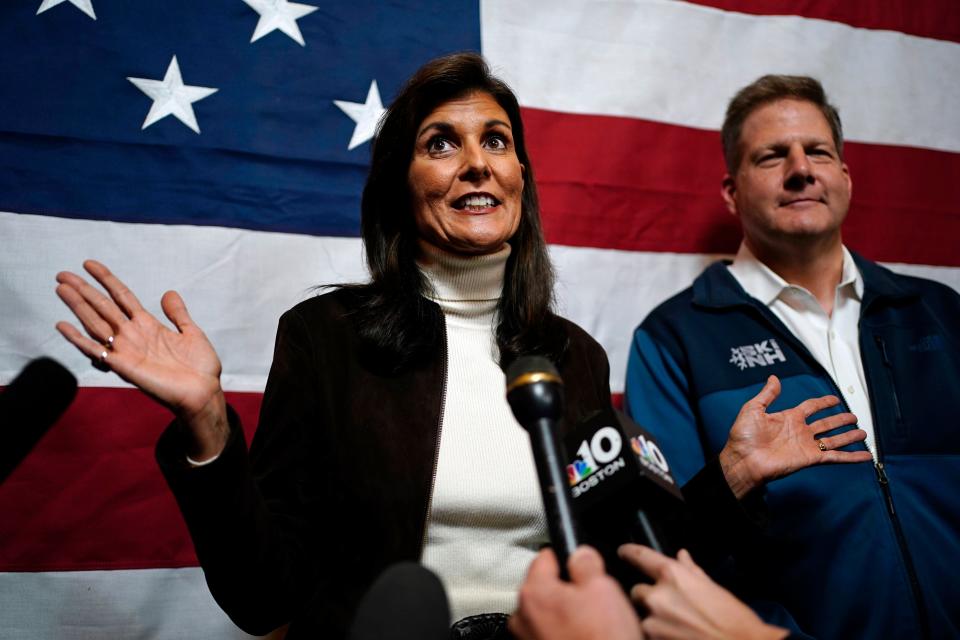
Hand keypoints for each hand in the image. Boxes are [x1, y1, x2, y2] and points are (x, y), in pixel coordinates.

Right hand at [55, 260, 227, 458]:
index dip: (106, 279)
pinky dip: (78, 339)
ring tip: (61, 288)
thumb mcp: (191, 333)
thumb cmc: (200, 367)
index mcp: (148, 325)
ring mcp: (126, 350)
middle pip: (102, 306)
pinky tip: (63, 325)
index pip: (121, 296)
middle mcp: (133, 335)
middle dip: (83, 290)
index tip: (89, 264)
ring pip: (95, 322)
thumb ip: (178, 314)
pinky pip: (95, 350)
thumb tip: (169, 293)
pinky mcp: (123, 366)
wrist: (203, 393)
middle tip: (61, 274)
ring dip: (77, 306)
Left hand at [509, 546, 642, 639]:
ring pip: (547, 613)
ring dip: (565, 615)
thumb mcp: (603, 588)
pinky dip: (564, 634)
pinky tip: (583, 638)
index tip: (580, 567)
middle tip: (593, 601)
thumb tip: (579, 553)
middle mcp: (523, 616)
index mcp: (534, 592)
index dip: (567, 558)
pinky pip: (549, 635)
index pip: (545, 557)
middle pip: (544, 587)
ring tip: (591, 625)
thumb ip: (585, 562)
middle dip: (567, 590)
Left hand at [620, 544, 787, 639]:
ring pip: (642, 615)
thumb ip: (692, 571)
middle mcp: (658, 595)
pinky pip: (647, 633)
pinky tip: (677, 635)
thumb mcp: (714, 589)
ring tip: (679, 625)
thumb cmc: (734, 621)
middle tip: (670, 607)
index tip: (623, 551)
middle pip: (637, 590)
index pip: (640, 555)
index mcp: (673, 575)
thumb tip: (682, 555)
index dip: (629, 552)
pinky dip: (658, 634)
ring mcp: (653, 621)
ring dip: (654, 619)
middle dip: (649, 597)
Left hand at [719, 375, 871, 497]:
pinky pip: (835, 456)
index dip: (823, 403)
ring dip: (848, 436)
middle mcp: (799, 432)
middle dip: (840, 420)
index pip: (811, 407)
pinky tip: (863, 455)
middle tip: (853, 417)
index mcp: (788, 418)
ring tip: (862, 433)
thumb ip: (767, 394)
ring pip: (833, 439)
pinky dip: (850, 457)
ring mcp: (806, 446)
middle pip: (826, 424)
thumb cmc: (743, 437)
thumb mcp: (753, 409)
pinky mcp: (810, 459)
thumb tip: (773, 378)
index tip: (834, 399)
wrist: (743, 459)